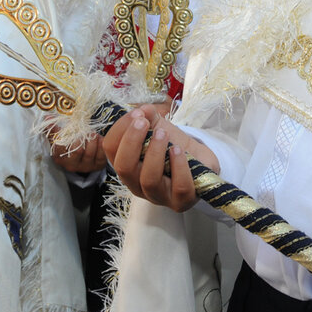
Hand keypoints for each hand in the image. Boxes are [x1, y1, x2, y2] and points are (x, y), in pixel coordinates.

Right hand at [50, 131, 107, 173]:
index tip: (71, 126)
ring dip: (92, 139)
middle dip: (83, 137)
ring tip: (93, 134)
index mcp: (59, 158)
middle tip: (86, 130)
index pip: (61, 147)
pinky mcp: (98, 165)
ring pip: (90, 152)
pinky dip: (101, 144)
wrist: (86, 154)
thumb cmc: (72, 143)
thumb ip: (54, 129)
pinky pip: (101, 154)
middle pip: (77, 150)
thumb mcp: (62, 137)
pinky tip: (99, 139)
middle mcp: (71, 165)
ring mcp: (85, 167)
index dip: (66, 135)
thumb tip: (47, 118)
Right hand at [102, 104, 216, 212]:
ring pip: (149, 179)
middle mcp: (137, 184)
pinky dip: (179, 166)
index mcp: (126, 164)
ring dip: (155, 152)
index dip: (120, 129)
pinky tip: (178, 150)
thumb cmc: (172, 146)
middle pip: (124, 168)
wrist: (200, 161)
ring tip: (163, 134)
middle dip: (132, 141)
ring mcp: (158, 195)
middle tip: (144, 122)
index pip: (110, 149)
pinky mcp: (180, 201)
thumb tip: (143, 109)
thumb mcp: (159, 128)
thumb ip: (149, 116)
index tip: (136, 113)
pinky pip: (179, 187)